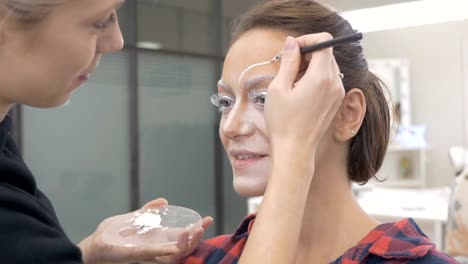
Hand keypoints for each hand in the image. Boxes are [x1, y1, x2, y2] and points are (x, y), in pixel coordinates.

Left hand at [79, 198, 212, 263]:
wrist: (93, 246)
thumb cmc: (111, 236)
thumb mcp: (134, 219)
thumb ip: (149, 211)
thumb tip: (164, 201)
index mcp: (157, 242)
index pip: (182, 239)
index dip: (197, 231)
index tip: (207, 219)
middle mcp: (156, 251)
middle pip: (184, 249)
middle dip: (197, 238)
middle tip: (203, 225)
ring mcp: (148, 255)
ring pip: (175, 255)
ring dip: (187, 244)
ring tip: (193, 231)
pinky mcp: (138, 256)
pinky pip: (157, 256)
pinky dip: (168, 252)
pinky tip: (177, 246)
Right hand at [265, 33, 344, 155]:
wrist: (294, 150)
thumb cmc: (283, 123)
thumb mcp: (278, 88)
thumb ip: (288, 61)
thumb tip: (292, 43)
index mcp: (321, 77)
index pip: (324, 41)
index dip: (307, 40)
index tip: (292, 48)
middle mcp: (335, 83)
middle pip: (326, 53)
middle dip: (307, 53)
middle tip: (288, 65)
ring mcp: (338, 93)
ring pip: (327, 66)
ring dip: (310, 66)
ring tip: (292, 81)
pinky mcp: (336, 101)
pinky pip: (329, 80)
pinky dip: (316, 78)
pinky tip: (300, 91)